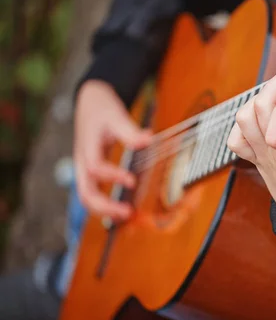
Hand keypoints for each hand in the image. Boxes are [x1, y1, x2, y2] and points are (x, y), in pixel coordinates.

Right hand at [74, 80, 151, 219]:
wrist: (90, 103)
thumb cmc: (102, 110)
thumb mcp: (116, 115)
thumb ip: (130, 130)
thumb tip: (148, 139)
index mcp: (88, 147)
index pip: (94, 167)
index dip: (111, 175)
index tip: (132, 180)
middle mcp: (83, 162)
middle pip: (85, 192)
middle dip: (104, 206)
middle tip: (128, 212)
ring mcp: (85, 170)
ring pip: (87, 197)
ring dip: (105, 210)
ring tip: (127, 215)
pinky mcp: (91, 173)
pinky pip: (94, 193)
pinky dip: (106, 205)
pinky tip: (123, 210)